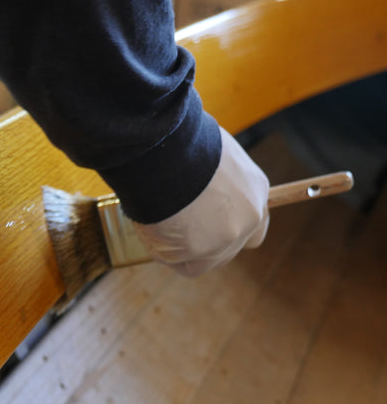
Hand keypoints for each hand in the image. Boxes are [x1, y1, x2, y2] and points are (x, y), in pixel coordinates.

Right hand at [133, 127, 269, 276]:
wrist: (166, 149)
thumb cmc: (182, 142)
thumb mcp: (212, 156)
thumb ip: (216, 181)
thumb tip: (200, 190)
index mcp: (255, 190)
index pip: (253, 226)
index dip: (227, 228)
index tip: (205, 225)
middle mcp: (248, 219)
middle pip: (227, 250)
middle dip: (202, 244)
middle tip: (174, 226)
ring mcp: (224, 239)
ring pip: (199, 261)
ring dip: (177, 248)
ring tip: (155, 220)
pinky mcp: (197, 252)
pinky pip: (172, 259)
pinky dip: (158, 248)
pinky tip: (148, 225)